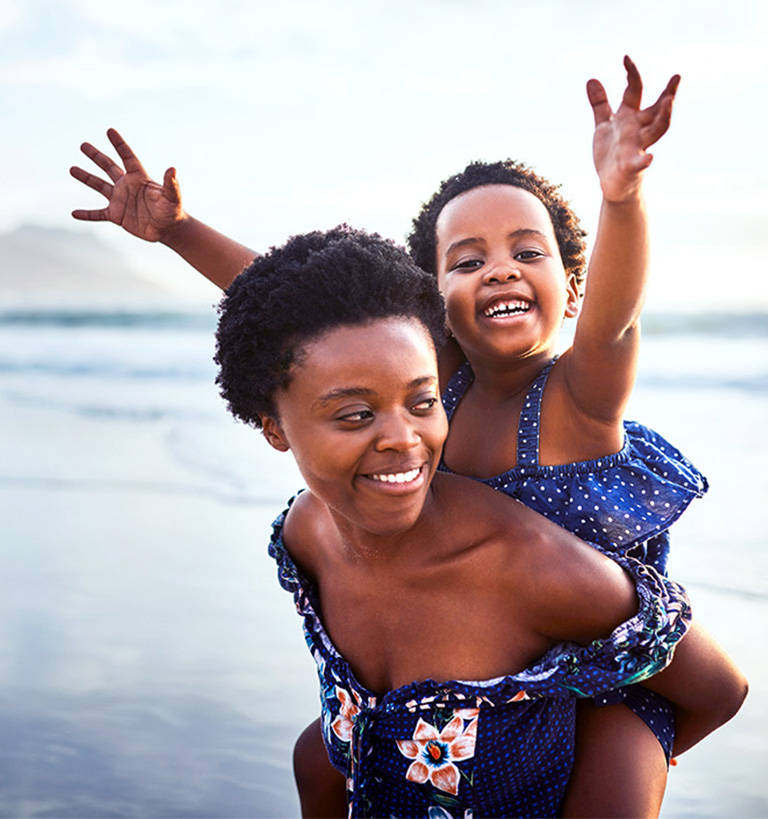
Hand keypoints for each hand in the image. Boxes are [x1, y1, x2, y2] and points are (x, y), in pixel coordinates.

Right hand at [70, 128, 184, 241]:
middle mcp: (127, 185)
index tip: (110, 130)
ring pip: (99, 186)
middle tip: (83, 145)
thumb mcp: (172, 197)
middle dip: (96, 156)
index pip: (127, 157)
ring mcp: (120, 200)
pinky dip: (86, 214)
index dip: (119, 144)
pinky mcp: (117, 215)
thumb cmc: (172, 211)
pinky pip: (98, 214)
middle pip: (108, 166)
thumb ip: (171, 184)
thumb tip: (173, 169)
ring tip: (72, 169)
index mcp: (139, 178)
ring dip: (86, 177)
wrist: (168, 229)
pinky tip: (74, 213)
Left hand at [588, 56, 679, 201]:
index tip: (625, 57)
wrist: (612, 184)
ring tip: (669, 102)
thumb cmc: (611, 154)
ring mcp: (637, 147)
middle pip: (657, 110)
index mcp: (630, 117)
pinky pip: (640, 163)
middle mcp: (638, 130)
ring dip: (663, 117)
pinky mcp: (631, 167)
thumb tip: (592, 79)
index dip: (631, 74)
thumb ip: (601, 103)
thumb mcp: (604, 125)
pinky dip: (645, 161)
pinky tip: (650, 159)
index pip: (635, 91)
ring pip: (657, 130)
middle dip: (667, 94)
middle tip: (676, 79)